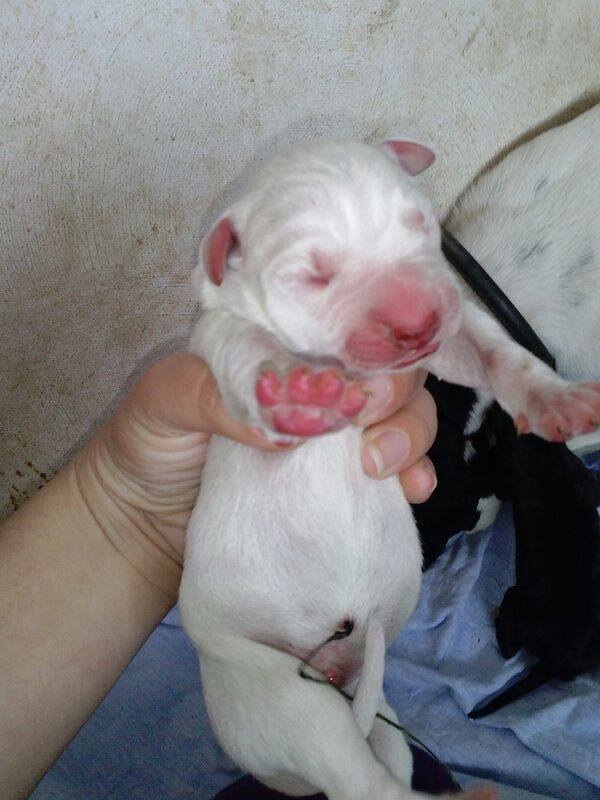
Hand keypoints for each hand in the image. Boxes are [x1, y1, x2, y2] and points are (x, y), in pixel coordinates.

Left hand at [75, 354, 436, 591]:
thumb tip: (287, 421)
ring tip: (386, 470)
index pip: (342, 322)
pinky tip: (414, 492)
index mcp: (278, 343)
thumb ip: (214, 392)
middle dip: (394, 394)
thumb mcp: (165, 400)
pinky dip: (415, 475)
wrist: (143, 521)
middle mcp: (315, 379)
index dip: (367, 342)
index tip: (361, 382)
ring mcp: (332, 431)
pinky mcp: (340, 479)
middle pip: (384, 367)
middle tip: (369, 429)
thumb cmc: (148, 442)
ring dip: (410, 435)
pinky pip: (396, 468)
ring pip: (402, 413)